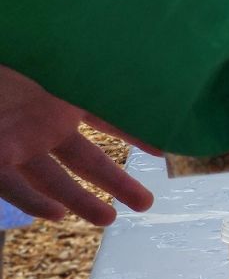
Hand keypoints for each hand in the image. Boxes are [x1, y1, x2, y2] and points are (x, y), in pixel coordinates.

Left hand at [0, 67, 154, 225]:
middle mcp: (40, 122)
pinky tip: (54, 215)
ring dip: (80, 201)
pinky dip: (33, 200)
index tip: (161, 151)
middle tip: (145, 204)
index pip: (107, 119)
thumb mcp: (68, 65)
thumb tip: (164, 84)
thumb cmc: (18, 57)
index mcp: (61, 95)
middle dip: (115, 182)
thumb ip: (105, 83)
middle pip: (85, 158)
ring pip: (54, 178)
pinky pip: (13, 184)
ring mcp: (17, 140)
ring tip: (109, 221)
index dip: (135, 135)